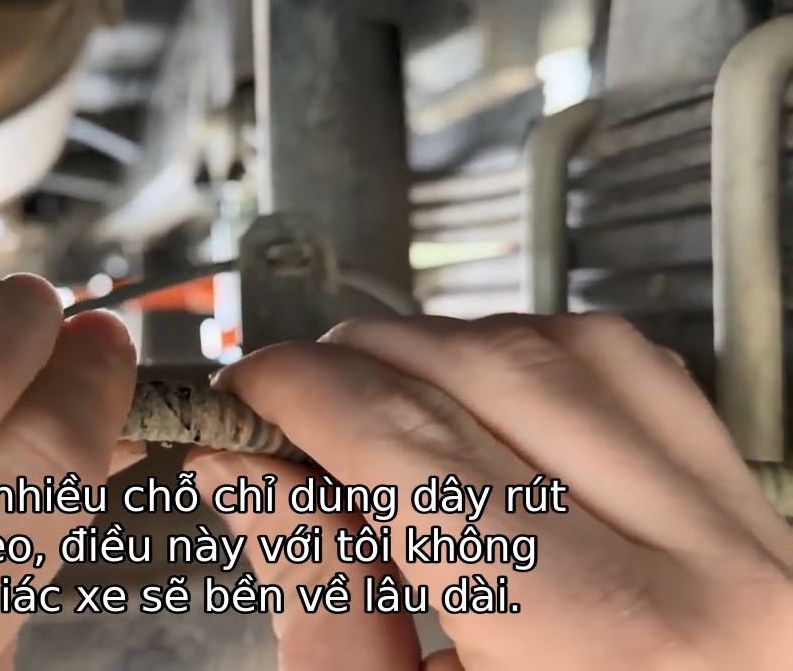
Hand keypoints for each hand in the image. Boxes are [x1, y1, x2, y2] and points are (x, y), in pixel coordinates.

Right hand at [189, 314, 792, 669]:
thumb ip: (319, 601)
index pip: (415, 443)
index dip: (302, 393)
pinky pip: (636, 376)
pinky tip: (472, 414)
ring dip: (443, 355)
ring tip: (372, 413)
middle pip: (490, 372)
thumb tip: (249, 468)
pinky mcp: (752, 519)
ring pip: (567, 348)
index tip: (246, 397)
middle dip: (358, 364)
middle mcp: (714, 576)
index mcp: (612, 651)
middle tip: (290, 411)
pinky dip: (532, 365)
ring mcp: (752, 537)